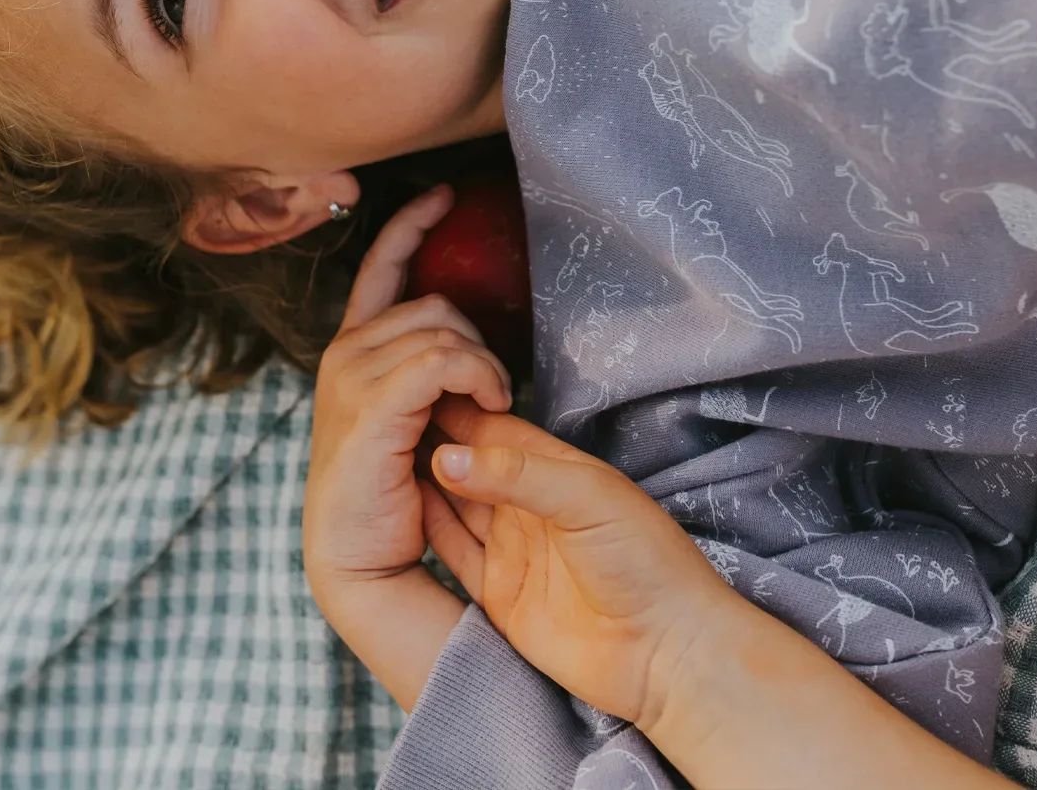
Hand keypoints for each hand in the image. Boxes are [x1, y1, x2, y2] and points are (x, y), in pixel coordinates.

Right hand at [304, 187, 513, 605]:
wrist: (361, 557)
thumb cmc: (395, 488)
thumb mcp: (410, 413)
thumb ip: (426, 367)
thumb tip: (465, 332)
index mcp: (354, 348)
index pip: (381, 268)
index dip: (411, 226)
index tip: (445, 195)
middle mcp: (345, 352)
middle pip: (433, 302)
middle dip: (476, 337)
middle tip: (492, 388)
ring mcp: (351, 377)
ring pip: (443, 329)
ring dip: (483, 363)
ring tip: (496, 403)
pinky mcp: (370, 406)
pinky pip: (441, 359)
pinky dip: (477, 374)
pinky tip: (493, 401)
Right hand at [425, 399, 1019, 789]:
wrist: (668, 653)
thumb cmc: (646, 561)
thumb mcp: (586, 498)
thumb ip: (516, 473)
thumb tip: (445, 453)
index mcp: (550, 468)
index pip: (488, 427)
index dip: (448, 405)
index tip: (402, 382)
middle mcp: (525, 503)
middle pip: (463, 463)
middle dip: (423, 439)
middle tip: (372, 415)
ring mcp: (510, 547)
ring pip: (451, 505)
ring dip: (417, 484)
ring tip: (368, 456)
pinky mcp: (498, 593)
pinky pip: (453, 554)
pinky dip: (425, 531)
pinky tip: (390, 510)